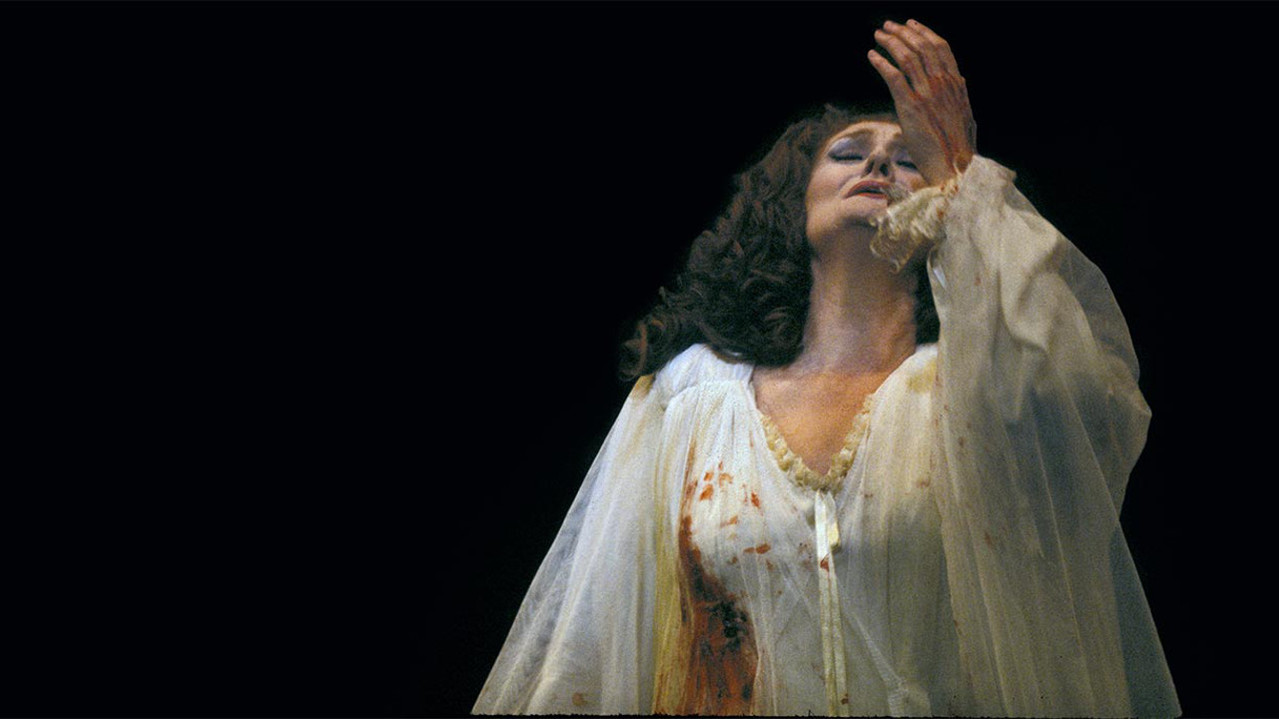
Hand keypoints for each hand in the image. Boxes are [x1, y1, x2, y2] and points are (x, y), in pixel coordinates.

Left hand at [868, 19, 976, 186]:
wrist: (954, 169)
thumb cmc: (959, 150)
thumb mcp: (967, 118)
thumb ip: (961, 98)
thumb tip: (961, 83)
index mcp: (957, 85)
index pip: (941, 48)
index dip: (925, 33)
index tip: (912, 25)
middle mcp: (943, 85)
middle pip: (922, 47)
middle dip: (904, 32)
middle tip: (888, 26)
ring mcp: (927, 94)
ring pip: (908, 57)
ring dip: (891, 42)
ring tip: (878, 35)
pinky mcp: (911, 107)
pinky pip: (894, 76)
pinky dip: (881, 63)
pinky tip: (872, 56)